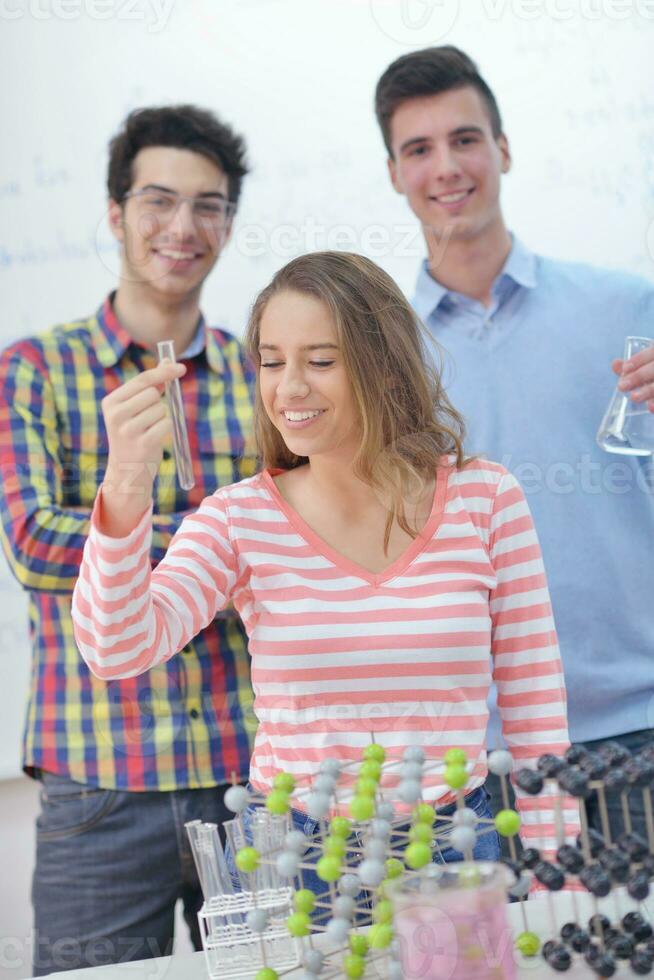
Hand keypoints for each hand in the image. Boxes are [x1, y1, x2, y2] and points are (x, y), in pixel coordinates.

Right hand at [99, 362, 185, 535]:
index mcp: (110, 402)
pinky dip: (166, 429)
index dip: (164, 371)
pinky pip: (167, 424)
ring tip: (148, 431)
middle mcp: (116, 415)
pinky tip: (154, 439)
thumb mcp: (134, 409)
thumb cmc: (132, 434)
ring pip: (161, 409)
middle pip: (153, 394)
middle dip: (157, 403)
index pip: (142, 379)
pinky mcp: (143, 443)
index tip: (181, 367)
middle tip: (146, 419)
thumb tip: (167, 362)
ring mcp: (128, 430)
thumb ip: (149, 385)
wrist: (126, 470)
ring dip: (161, 418)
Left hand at [612, 345, 653, 412]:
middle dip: (640, 376)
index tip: (625, 369)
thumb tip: (615, 364)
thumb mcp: (651, 364)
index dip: (639, 359)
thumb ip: (635, 366)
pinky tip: (652, 409)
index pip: (653, 352)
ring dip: (650, 390)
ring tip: (635, 398)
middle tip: (622, 386)